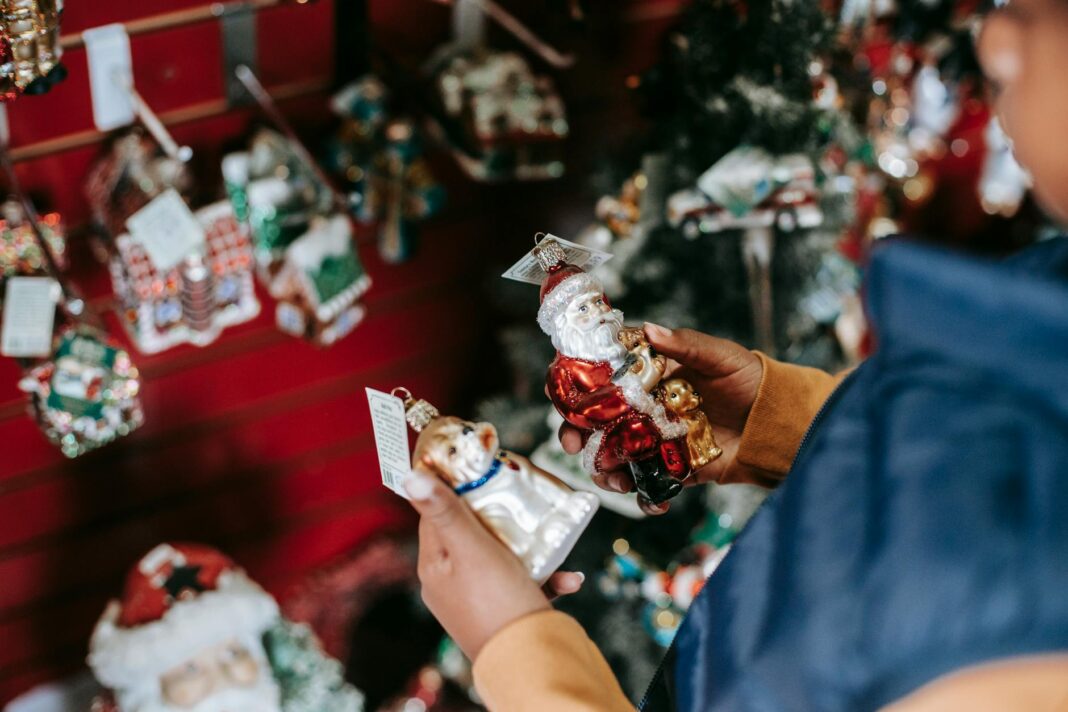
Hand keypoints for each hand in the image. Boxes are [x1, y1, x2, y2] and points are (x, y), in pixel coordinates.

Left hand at [405, 469, 585, 660]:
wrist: (528, 663)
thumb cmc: (497, 604)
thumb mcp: (472, 548)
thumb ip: (446, 512)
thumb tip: (410, 477)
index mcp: (434, 565)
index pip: (436, 513)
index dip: (456, 488)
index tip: (480, 467)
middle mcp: (450, 583)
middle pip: (472, 532)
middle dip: (501, 516)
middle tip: (522, 498)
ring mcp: (477, 599)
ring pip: (503, 557)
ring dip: (531, 547)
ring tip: (551, 539)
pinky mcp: (504, 614)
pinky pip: (524, 584)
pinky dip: (546, 577)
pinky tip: (568, 578)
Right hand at [558, 323, 763, 513]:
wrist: (778, 423)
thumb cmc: (748, 379)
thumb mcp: (720, 356)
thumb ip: (685, 344)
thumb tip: (651, 330)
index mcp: (648, 374)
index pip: (601, 375)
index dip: (576, 384)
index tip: (563, 394)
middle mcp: (644, 407)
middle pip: (596, 419)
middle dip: (576, 432)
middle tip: (571, 442)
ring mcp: (655, 439)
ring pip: (614, 455)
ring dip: (604, 469)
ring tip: (613, 479)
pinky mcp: (672, 468)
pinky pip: (648, 484)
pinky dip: (644, 497)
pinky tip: (651, 501)